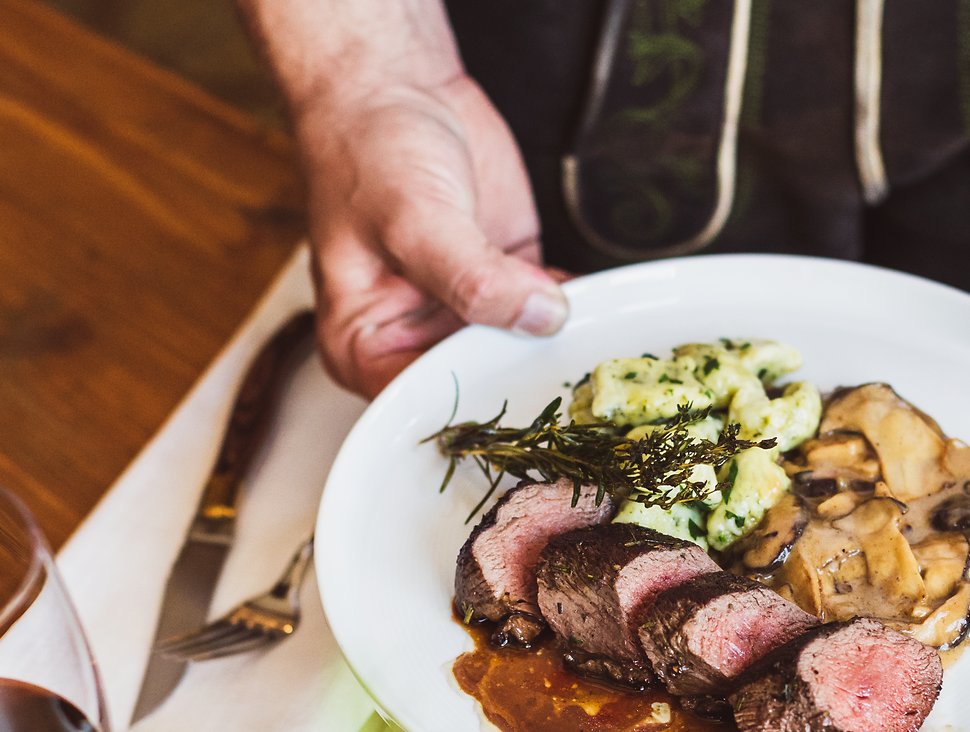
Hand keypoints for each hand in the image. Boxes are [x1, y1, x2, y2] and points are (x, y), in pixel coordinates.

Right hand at [239, 0, 567, 397]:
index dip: (478, 408)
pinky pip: (551, 311)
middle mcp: (417, 340)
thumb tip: (539, 316)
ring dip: (561, 348)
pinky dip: (578, 309)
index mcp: (365, 348)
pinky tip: (604, 308)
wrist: (396, 85)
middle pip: (481, 386)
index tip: (531, 401)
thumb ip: (472, 278)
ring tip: (604, 353)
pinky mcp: (509, 281)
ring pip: (523, 351)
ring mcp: (467, 312)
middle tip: (585, 389)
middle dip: (529, 381)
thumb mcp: (414, 220)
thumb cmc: (369, 151)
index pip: (426, 406)